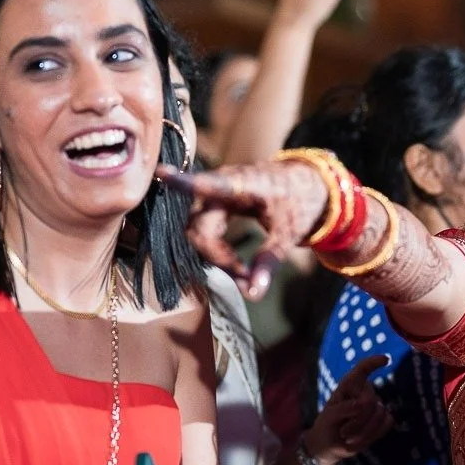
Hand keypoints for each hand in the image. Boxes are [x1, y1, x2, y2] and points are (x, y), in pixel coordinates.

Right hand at [160, 159, 330, 299]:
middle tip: (246, 283)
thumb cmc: (299, 202)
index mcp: (242, 183)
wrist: (305, 186)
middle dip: (217, 258)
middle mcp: (221, 186)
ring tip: (244, 278)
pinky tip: (233, 266)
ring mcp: (215, 194)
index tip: (159, 172)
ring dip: (215, 257)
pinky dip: (216, 251)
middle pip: (199, 226)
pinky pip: (203, 230)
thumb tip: (254, 293)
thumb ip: (269, 260)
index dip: (182, 182)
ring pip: (197, 231)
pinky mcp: (215, 205)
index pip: (207, 184)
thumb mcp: (289, 234)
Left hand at [306, 354, 393, 464]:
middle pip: (370, 401)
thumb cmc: (326, 427)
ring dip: (363, 431)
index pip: (362, 370)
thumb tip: (363, 405)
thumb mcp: (328, 417)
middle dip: (358, 421)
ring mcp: (374, 407)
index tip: (385, 360)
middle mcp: (363, 393)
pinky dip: (374, 434)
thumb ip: (344, 409)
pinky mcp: (382, 420)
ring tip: (348, 438)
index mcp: (348, 386)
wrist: (328, 448)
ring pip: (380, 414)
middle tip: (343, 433)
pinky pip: (388, 423)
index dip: (373, 363)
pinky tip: (361, 440)